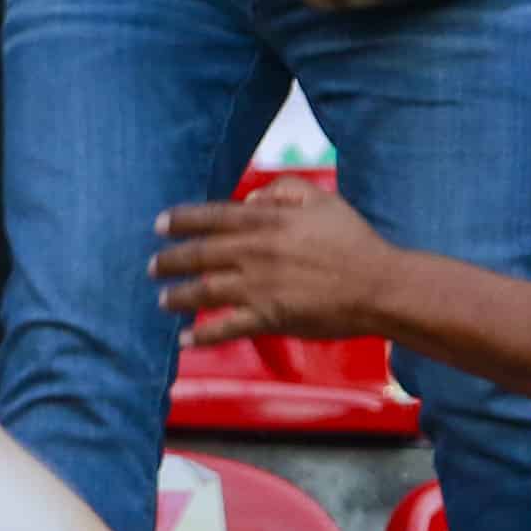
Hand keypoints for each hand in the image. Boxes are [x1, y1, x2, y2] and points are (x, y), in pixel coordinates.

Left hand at [149, 179, 400, 344]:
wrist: (379, 286)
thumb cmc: (353, 241)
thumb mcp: (322, 199)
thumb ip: (283, 190)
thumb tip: (250, 196)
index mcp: (267, 221)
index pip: (213, 217)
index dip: (182, 220)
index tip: (159, 224)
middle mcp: (256, 252)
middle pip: (200, 255)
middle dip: (171, 261)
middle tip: (152, 266)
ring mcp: (259, 287)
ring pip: (205, 291)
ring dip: (179, 296)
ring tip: (163, 299)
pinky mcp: (269, 318)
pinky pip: (226, 328)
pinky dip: (202, 336)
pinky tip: (185, 341)